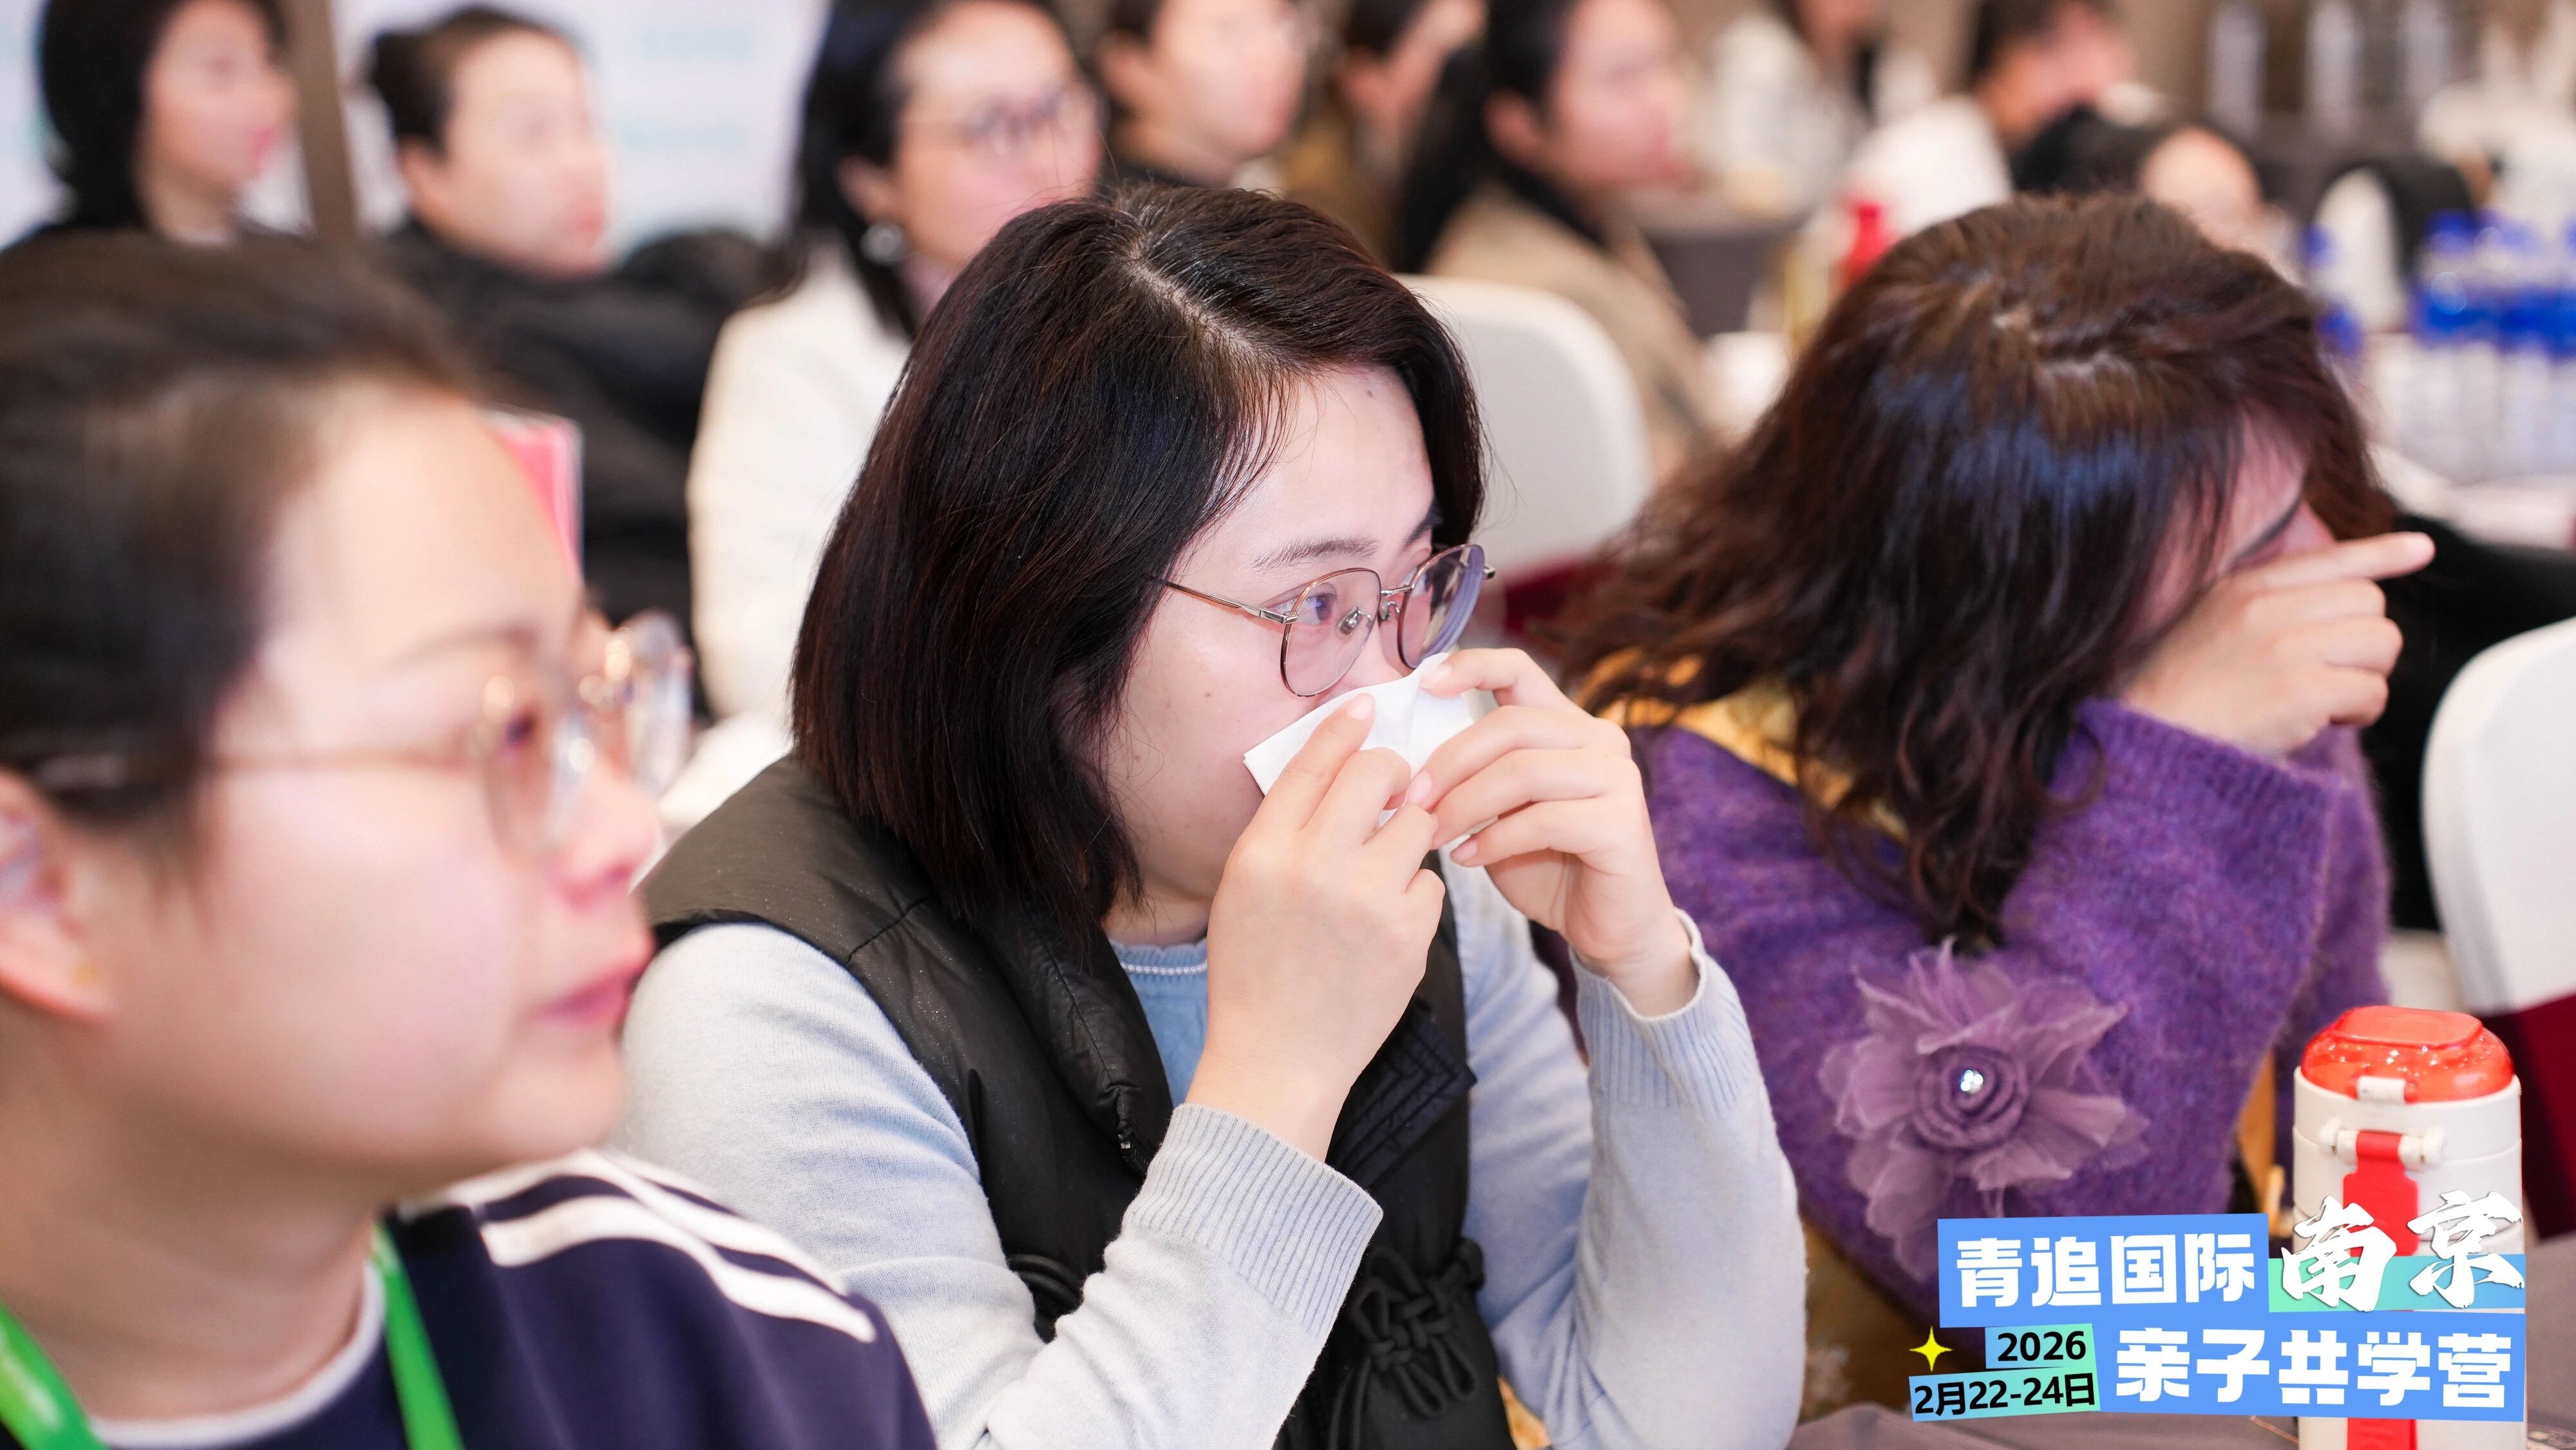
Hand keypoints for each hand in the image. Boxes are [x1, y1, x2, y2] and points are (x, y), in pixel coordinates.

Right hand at [1193, 693, 1447, 1158]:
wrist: (1278, 1059)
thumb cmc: (1255, 970)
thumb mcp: (1242, 889)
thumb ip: (1283, 828)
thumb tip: (1337, 765)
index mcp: (1262, 852)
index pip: (1314, 761)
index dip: (1344, 725)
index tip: (1365, 704)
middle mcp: (1315, 868)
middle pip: (1378, 775)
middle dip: (1392, 771)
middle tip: (1393, 784)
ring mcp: (1368, 903)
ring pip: (1418, 824)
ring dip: (1410, 833)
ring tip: (1386, 862)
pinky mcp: (1410, 937)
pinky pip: (1430, 884)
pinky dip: (1415, 894)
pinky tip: (1388, 921)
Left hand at [1405, 648, 1695, 1015]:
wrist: (1610, 929)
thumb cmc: (1550, 867)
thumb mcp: (1501, 813)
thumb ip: (1474, 779)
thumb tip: (1410, 763)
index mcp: (1568, 725)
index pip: (1519, 670)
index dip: (1470, 667)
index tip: (1423, 684)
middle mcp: (1599, 739)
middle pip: (1510, 724)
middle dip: (1450, 761)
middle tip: (1412, 800)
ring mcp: (1617, 777)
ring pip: (1522, 770)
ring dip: (1465, 803)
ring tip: (1433, 834)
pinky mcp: (1622, 822)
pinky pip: (1543, 819)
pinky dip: (1495, 840)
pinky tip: (1468, 858)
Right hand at [2124, 532, 2433, 756]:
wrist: (2152, 743)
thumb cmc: (2183, 697)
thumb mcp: (2212, 624)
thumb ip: (2268, 603)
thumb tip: (2344, 594)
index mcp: (2244, 588)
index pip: (2330, 558)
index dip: (2381, 553)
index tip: (2420, 549)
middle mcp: (2267, 607)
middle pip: (2369, 603)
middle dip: (2362, 643)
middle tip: (2325, 674)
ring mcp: (2285, 647)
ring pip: (2382, 643)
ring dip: (2366, 677)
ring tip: (2323, 699)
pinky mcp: (2302, 690)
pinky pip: (2373, 691)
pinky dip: (2359, 711)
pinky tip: (2323, 721)